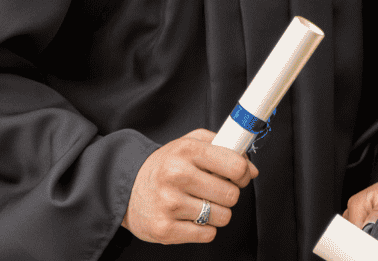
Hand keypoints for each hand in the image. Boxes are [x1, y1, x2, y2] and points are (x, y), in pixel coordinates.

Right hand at [122, 129, 258, 243]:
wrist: (125, 187)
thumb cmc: (165, 166)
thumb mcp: (190, 144)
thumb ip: (224, 147)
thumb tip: (251, 170)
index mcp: (187, 151)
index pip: (236, 166)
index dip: (243, 173)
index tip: (239, 176)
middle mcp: (176, 175)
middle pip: (232, 195)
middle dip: (228, 194)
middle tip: (214, 191)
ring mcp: (169, 204)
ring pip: (222, 216)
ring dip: (217, 213)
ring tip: (201, 204)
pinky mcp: (164, 228)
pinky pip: (207, 234)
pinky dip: (204, 228)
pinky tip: (190, 217)